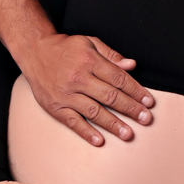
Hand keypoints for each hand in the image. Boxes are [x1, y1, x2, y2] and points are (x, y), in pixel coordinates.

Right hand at [19, 33, 154, 145]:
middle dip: (130, 109)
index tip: (148, 102)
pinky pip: (73, 122)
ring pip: (94, 111)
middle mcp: (78, 77)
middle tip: (146, 119)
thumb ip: (111, 55)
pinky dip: (86, 132)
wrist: (35, 52)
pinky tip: (100, 141)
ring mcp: (66, 94)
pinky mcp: (55, 107)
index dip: (136, 90)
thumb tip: (132, 65)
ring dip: (113, 124)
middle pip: (110, 96)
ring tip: (128, 134)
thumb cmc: (66, 48)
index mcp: (89, 60)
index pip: (118, 78)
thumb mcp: (89, 43)